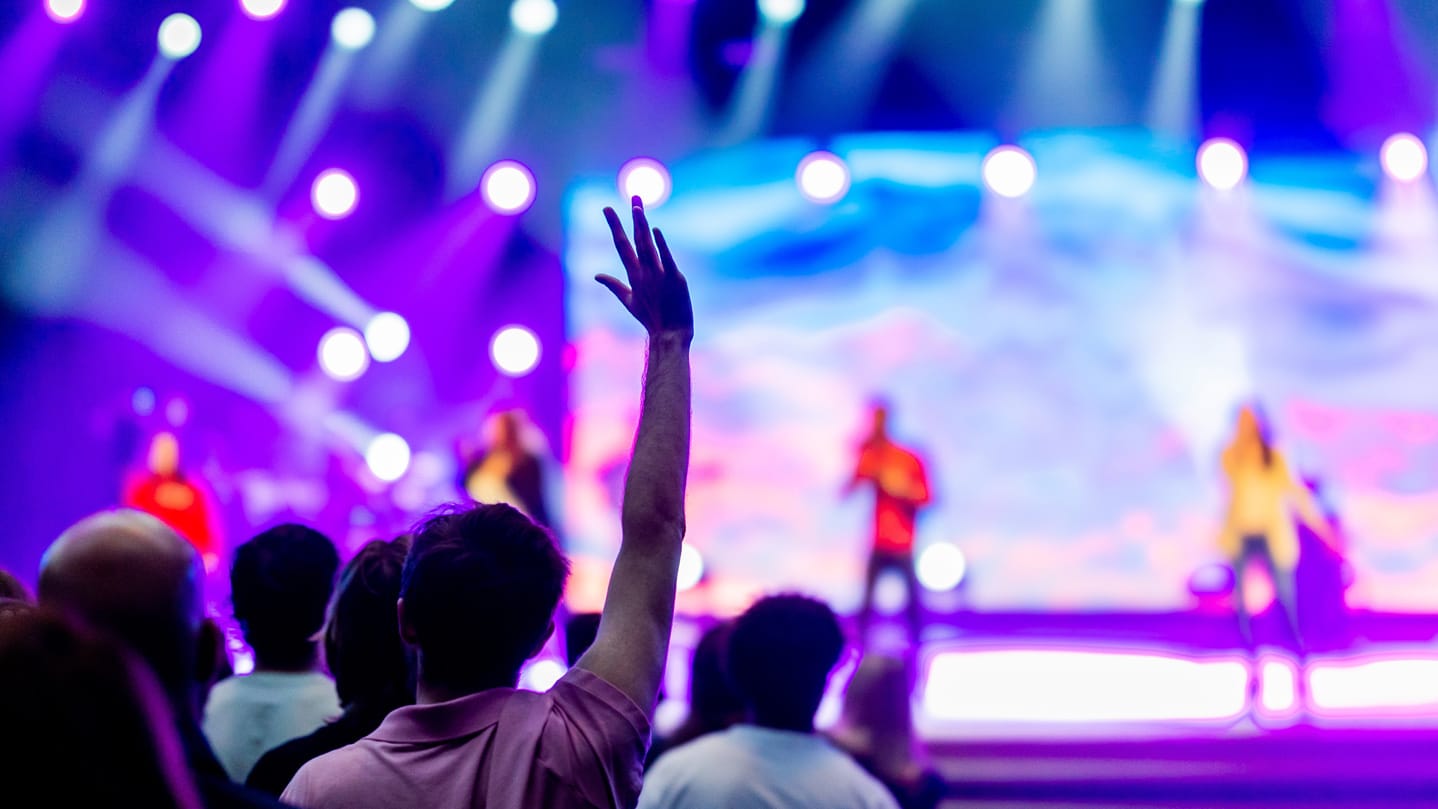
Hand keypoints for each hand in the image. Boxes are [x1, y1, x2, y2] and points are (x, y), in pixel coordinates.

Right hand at [597, 197, 693, 338]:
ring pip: (648, 246)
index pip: (621, 245)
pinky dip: (660, 245)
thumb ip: (613, 285)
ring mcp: (658, 275)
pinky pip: (666, 259)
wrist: (669, 334)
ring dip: (642, 226)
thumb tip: (596, 275)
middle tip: (633, 195)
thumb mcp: (629, 300)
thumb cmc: (650, 318)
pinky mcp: (675, 279)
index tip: (608, 208)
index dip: (615, 225)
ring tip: (638, 206)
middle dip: (631, 218)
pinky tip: (655, 230)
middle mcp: (643, 272)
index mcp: (633, 275)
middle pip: (635, 240)